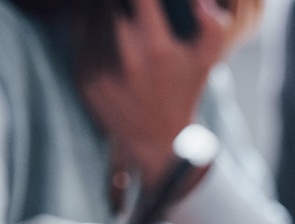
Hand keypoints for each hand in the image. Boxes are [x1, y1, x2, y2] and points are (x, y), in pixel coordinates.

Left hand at [79, 0, 230, 185]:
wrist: (156, 138)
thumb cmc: (183, 92)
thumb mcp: (206, 61)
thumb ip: (213, 26)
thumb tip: (200, 1)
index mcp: (157, 47)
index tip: (144, 1)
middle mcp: (127, 57)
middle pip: (112, 6)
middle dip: (121, 6)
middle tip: (132, 11)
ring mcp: (102, 68)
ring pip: (93, 18)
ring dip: (104, 15)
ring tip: (120, 23)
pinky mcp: (85, 78)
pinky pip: (81, 40)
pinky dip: (91, 33)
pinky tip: (108, 42)